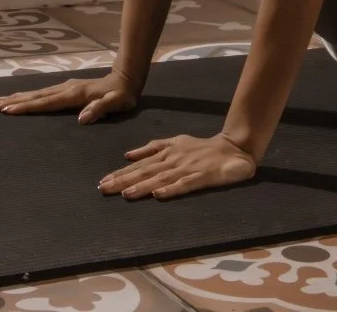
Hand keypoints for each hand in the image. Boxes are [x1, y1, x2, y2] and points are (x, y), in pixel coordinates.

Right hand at [0, 71, 137, 122]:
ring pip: (36, 93)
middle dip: (14, 101)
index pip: (46, 103)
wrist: (126, 78)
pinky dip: (28, 96)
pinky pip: (42, 94)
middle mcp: (66, 88)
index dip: (28, 107)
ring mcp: (65, 87)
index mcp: (74, 95)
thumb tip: (82, 118)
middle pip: (36, 96)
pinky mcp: (66, 89)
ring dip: (17, 97)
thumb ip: (101, 109)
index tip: (8, 110)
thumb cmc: (122, 95)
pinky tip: (20, 98)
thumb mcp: (117, 103)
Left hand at [98, 133, 255, 199]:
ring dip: (143, 186)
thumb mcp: (176, 142)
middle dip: (124, 180)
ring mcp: (187, 168)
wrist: (234, 148)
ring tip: (125, 195)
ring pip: (161, 178)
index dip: (121, 174)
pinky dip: (171, 189)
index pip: (140, 166)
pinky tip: (158, 195)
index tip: (102, 183)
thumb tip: (127, 154)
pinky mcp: (202, 176)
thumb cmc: (202, 148)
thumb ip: (153, 147)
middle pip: (145, 172)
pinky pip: (185, 184)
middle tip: (104, 189)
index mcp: (167, 153)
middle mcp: (174, 160)